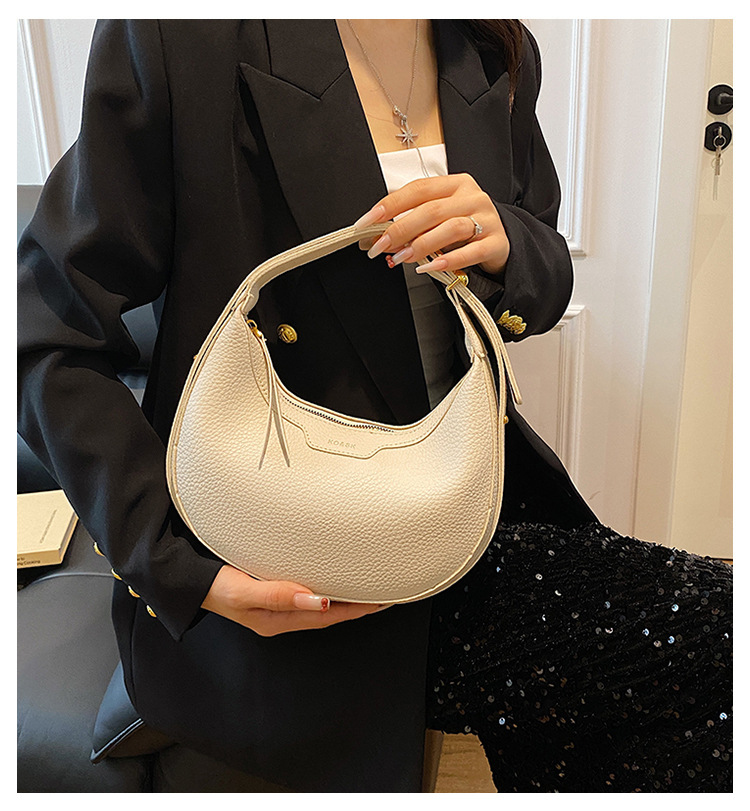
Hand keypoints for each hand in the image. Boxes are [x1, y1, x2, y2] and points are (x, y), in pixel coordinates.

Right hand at [202, 565, 390, 636]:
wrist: (185, 577)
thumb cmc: (210, 585)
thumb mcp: (241, 591)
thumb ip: (276, 595)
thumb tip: (317, 602)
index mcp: (275, 621)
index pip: (327, 617)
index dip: (356, 610)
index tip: (382, 600)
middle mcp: (280, 614)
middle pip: (328, 613)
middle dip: (358, 605)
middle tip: (386, 591)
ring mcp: (276, 603)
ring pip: (320, 603)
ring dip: (345, 596)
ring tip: (368, 585)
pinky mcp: (271, 588)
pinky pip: (306, 591)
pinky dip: (326, 586)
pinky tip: (333, 576)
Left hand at [353, 173, 509, 275]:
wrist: (502, 242)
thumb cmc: (464, 228)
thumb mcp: (439, 219)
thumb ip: (413, 223)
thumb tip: (378, 237)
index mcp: (454, 184)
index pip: (418, 189)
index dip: (390, 205)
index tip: (367, 222)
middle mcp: (472, 197)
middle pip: (431, 210)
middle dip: (400, 229)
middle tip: (380, 246)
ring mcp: (487, 219)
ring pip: (450, 228)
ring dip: (421, 245)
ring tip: (401, 258)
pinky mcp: (497, 243)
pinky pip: (471, 252)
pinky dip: (448, 261)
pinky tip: (430, 267)